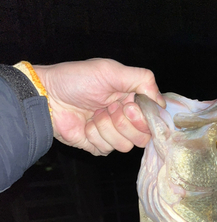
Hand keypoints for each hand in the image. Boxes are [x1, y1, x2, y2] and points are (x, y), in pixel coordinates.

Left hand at [33, 58, 164, 154]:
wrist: (49, 98)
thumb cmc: (77, 80)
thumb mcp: (111, 71)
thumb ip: (143, 80)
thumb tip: (162, 102)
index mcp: (132, 100)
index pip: (152, 120)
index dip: (141, 117)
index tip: (127, 105)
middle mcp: (125, 119)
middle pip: (142, 137)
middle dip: (123, 123)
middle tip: (107, 109)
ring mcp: (112, 134)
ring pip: (124, 146)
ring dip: (106, 129)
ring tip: (93, 115)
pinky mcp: (98, 146)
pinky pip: (107, 150)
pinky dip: (94, 136)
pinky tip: (86, 125)